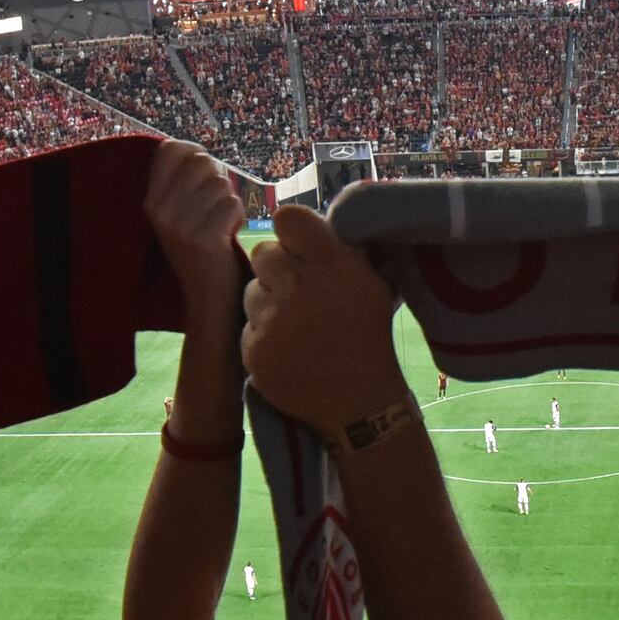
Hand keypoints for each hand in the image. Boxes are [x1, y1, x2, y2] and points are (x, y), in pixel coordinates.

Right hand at [143, 140, 247, 326]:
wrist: (207, 296)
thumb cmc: (201, 245)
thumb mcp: (179, 213)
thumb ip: (183, 181)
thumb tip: (196, 149)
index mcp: (150, 201)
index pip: (172, 149)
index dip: (195, 154)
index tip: (203, 175)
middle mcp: (159, 210)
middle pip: (202, 162)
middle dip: (217, 179)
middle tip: (214, 207)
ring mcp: (179, 225)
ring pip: (221, 184)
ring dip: (229, 202)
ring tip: (219, 225)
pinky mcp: (202, 238)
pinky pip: (232, 205)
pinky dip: (237, 218)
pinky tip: (226, 236)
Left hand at [241, 206, 409, 436]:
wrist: (359, 401)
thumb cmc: (367, 336)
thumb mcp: (370, 283)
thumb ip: (338, 250)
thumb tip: (306, 224)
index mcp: (333, 263)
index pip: (288, 218)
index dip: (290, 233)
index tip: (298, 249)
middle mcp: (300, 285)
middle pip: (262, 252)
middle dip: (275, 270)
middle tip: (294, 293)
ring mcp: (273, 319)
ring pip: (251, 291)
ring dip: (267, 305)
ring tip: (293, 328)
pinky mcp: (253, 349)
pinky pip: (248, 328)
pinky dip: (263, 339)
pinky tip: (286, 352)